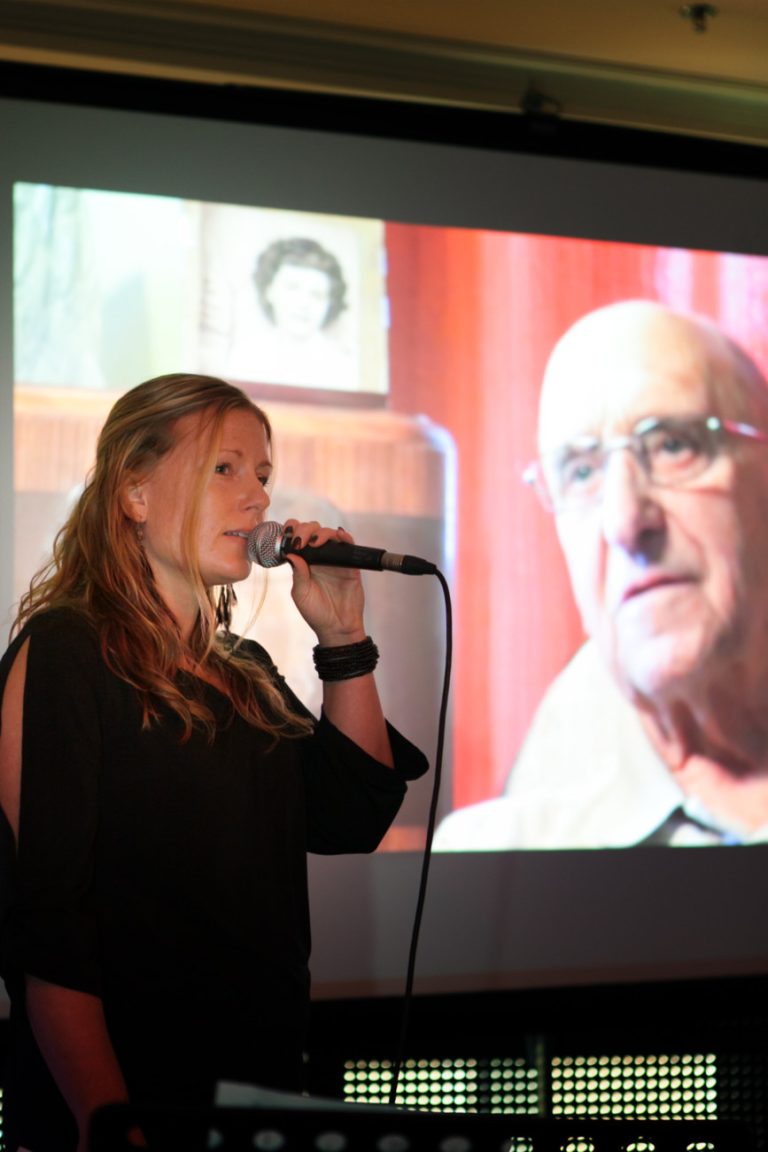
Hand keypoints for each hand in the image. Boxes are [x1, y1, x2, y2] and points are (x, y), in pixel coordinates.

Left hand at [283, 521, 366, 644]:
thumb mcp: (301, 594)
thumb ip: (298, 573)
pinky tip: (339, 536)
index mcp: (304, 562)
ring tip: (315, 542)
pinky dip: (345, 537)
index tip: (286, 535)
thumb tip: (291, 553)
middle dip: (304, 530)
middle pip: (313, 531)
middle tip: (299, 540)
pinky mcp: (351, 565)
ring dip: (321, 533)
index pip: (297, 538)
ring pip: (330, 534)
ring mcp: (336, 560)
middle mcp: (319, 558)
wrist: (337, 628)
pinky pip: (349, 545)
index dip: (291, 532)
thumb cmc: (316, 613)